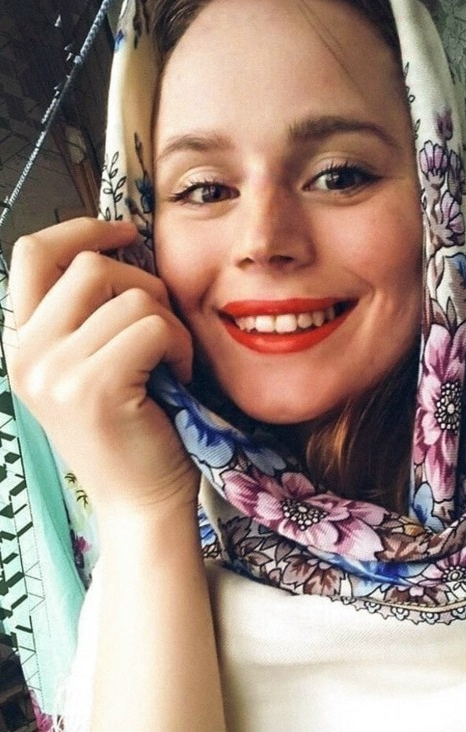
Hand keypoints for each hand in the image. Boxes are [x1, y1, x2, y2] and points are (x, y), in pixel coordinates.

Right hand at [6, 218, 198, 516]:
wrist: (140, 502)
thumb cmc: (130, 432)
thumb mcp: (90, 367)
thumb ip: (86, 315)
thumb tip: (118, 246)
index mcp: (20, 344)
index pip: (32, 252)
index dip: (82, 228)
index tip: (127, 234)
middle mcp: (26, 355)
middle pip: (90, 266)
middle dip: (143, 286)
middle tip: (162, 328)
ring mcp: (55, 372)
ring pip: (130, 295)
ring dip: (167, 322)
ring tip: (171, 362)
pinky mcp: (95, 387)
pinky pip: (154, 326)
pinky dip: (179, 345)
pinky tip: (178, 377)